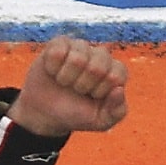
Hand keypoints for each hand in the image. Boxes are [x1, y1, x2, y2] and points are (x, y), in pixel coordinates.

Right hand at [5, 35, 128, 136]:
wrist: (46, 113)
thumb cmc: (77, 114)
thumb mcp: (101, 121)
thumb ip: (117, 111)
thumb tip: (119, 90)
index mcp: (115, 72)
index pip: (115, 75)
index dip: (101, 91)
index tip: (93, 97)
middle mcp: (100, 56)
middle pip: (98, 67)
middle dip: (83, 85)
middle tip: (77, 90)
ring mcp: (80, 47)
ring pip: (77, 58)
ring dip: (67, 77)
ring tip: (65, 82)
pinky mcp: (60, 43)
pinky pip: (58, 51)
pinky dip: (53, 67)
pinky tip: (53, 71)